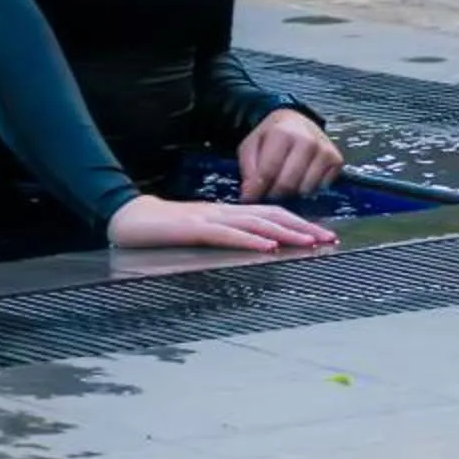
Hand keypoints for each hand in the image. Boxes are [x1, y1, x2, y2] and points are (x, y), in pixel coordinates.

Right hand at [108, 194, 336, 252]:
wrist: (129, 219)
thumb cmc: (163, 229)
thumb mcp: (202, 231)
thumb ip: (227, 235)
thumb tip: (257, 246)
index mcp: (227, 212)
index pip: (271, 213)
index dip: (299, 222)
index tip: (323, 234)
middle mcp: (223, 212)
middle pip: (271, 215)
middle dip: (303, 227)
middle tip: (329, 238)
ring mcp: (209, 219)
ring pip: (255, 222)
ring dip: (286, 232)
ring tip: (309, 242)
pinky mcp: (193, 229)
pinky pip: (227, 234)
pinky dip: (250, 239)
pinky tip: (268, 246)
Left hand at [238, 108, 341, 201]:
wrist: (297, 121)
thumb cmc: (271, 136)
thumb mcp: (251, 145)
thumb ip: (248, 168)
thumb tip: (249, 195)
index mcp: (282, 133)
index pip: (268, 171)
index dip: (257, 189)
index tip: (249, 199)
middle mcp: (307, 141)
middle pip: (288, 183)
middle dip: (273, 194)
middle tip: (266, 194)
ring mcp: (325, 151)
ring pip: (305, 189)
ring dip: (291, 194)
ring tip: (282, 185)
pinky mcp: (337, 160)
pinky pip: (321, 188)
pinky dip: (309, 190)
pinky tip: (300, 180)